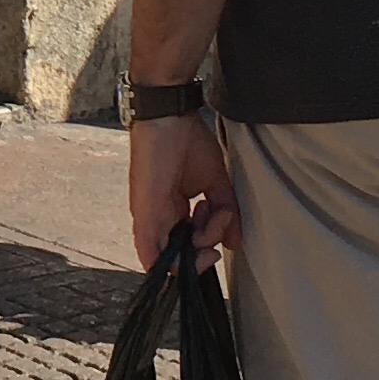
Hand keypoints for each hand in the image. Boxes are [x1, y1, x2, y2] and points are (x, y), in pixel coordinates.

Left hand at [127, 115, 238, 266]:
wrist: (169, 116)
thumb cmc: (187, 141)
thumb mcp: (216, 182)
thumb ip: (226, 213)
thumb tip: (234, 242)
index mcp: (174, 210)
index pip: (191, 244)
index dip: (211, 243)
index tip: (226, 223)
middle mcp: (159, 218)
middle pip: (184, 254)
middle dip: (209, 244)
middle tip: (221, 217)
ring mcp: (149, 218)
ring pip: (170, 259)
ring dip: (198, 252)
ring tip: (211, 221)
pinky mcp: (144, 214)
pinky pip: (150, 254)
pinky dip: (172, 262)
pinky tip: (197, 247)